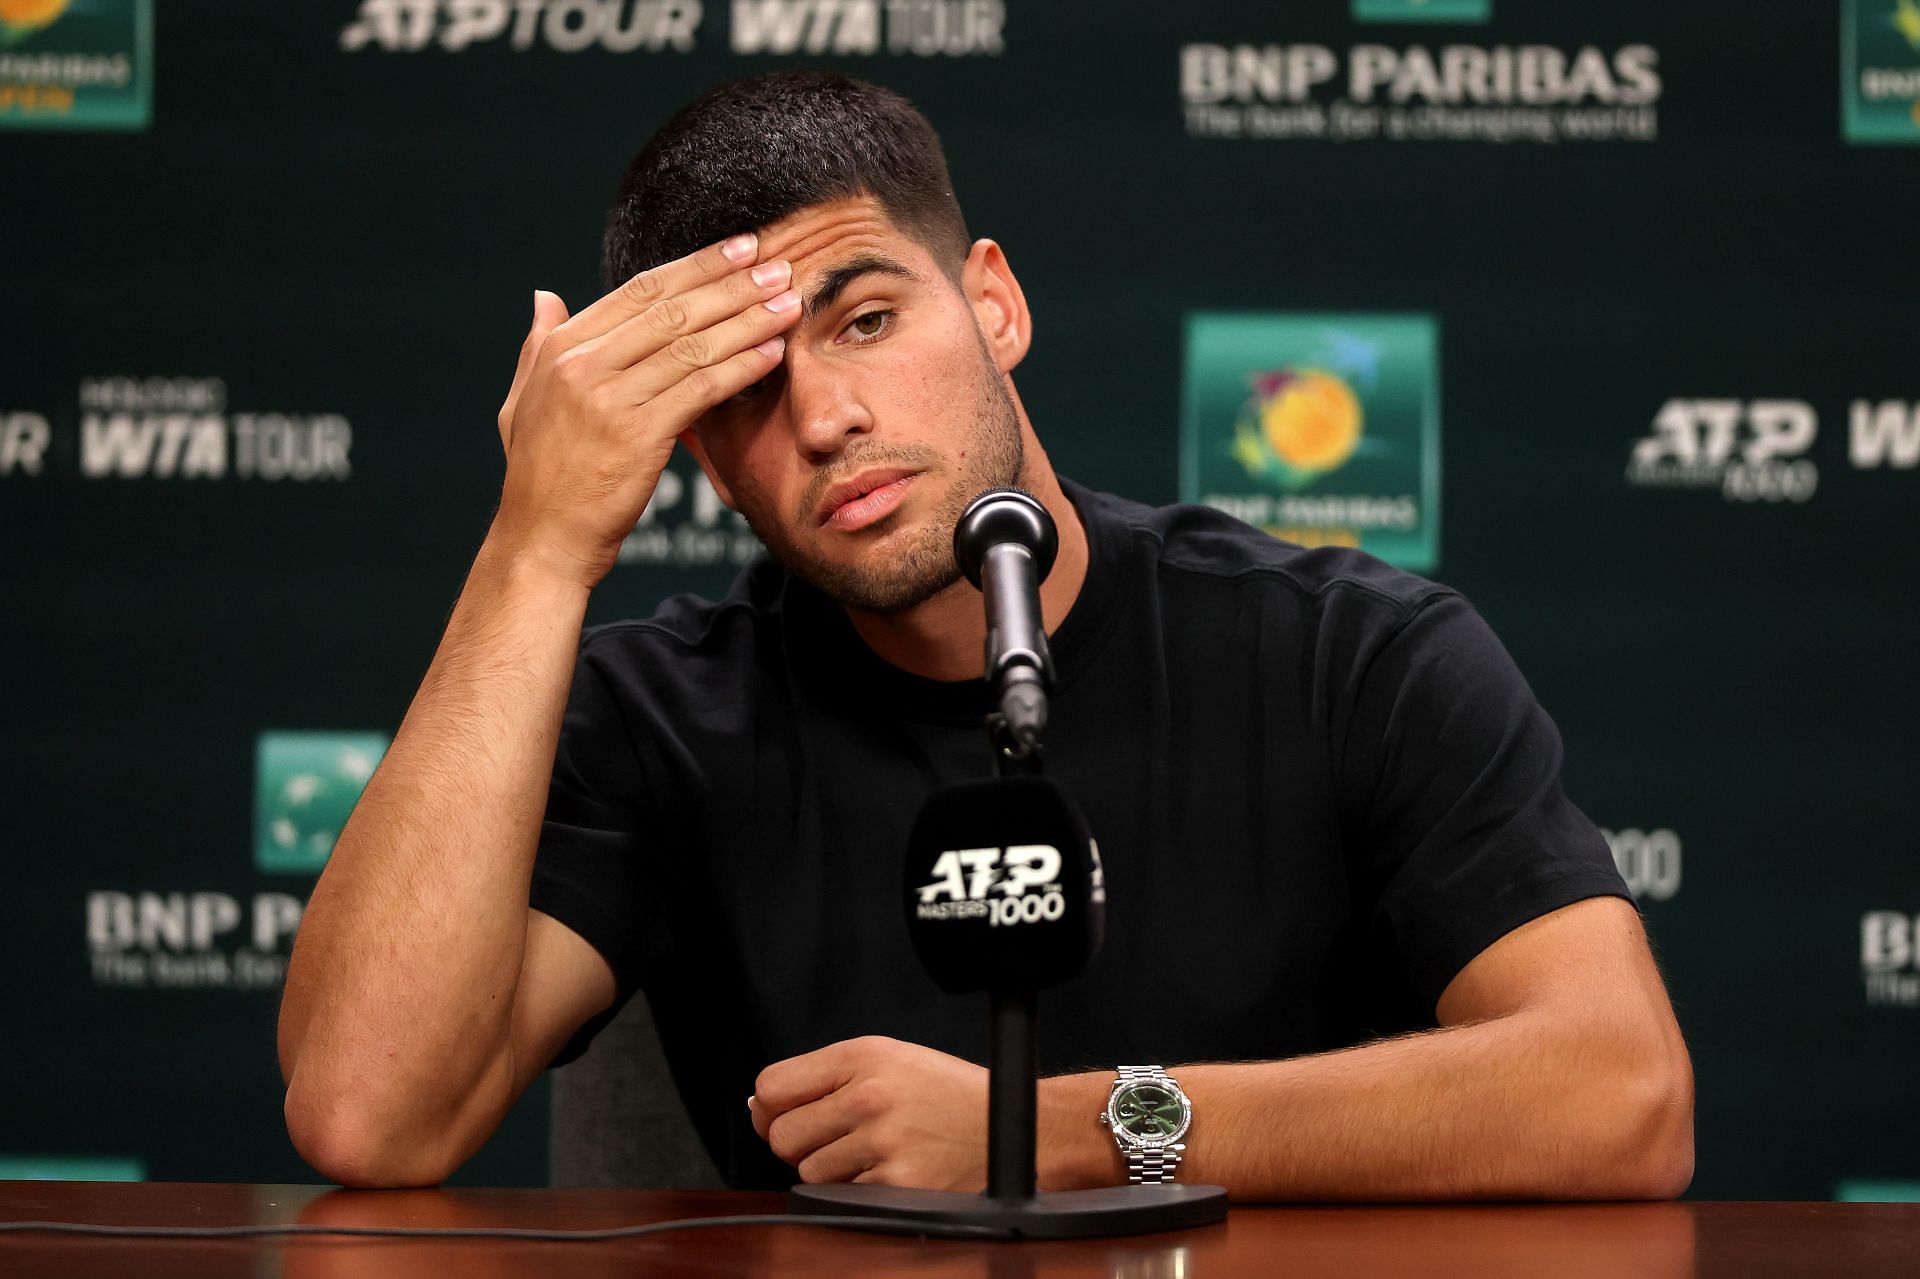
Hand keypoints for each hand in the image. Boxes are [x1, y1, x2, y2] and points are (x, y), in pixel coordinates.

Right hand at [489, 233, 801, 589]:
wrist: (542, 539)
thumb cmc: (541, 476)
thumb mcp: (523, 401)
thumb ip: (538, 346)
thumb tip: (545, 297)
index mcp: (561, 348)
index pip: (641, 292)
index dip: (695, 267)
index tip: (738, 250)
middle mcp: (582, 364)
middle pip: (673, 310)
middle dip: (732, 284)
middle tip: (778, 264)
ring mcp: (608, 398)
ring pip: (692, 345)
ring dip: (748, 320)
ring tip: (788, 302)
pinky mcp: (637, 435)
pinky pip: (701, 389)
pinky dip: (742, 367)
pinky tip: (773, 352)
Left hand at [749, 1036, 988, 1190]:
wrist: (1011, 1125)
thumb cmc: (946, 1093)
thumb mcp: (890, 1059)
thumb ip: (823, 1076)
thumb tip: (758, 1103)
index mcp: (864, 1055)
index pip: (772, 1085)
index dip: (771, 1106)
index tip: (788, 1114)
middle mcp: (869, 1095)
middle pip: (781, 1135)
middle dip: (799, 1142)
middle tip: (835, 1137)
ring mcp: (882, 1142)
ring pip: (808, 1171)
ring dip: (830, 1170)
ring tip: (871, 1152)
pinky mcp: (896, 1184)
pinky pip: (842, 1196)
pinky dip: (858, 1190)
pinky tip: (890, 1169)